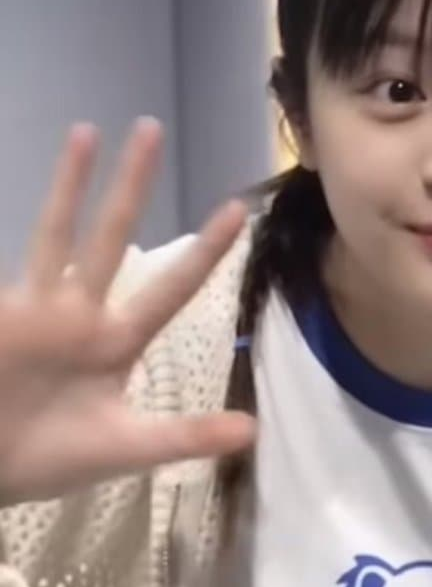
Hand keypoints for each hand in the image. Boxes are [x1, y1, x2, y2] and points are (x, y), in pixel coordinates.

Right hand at [0, 119, 255, 505]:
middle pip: (113, 235)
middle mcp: (81, 311)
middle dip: (132, 185)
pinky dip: (18, 221)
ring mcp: (35, 306)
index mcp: (118, 338)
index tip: (238, 208)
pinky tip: (12, 190)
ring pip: (57, 232)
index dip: (205, 250)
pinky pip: (9, 262)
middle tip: (152, 128)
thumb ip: (184, 437)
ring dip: (69, 183)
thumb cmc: (51, 457)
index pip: (172, 285)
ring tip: (87, 131)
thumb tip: (253, 431)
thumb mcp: (125, 448)